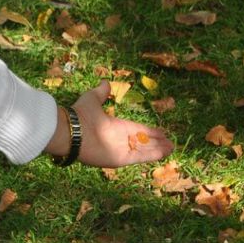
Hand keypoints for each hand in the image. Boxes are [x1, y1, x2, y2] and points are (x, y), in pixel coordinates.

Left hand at [46, 80, 173, 167]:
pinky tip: (164, 153)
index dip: (150, 131)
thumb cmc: (81, 115)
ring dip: (158, 150)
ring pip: (144, 150)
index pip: (138, 130)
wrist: (71, 130)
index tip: (162, 131)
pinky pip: (139, 157)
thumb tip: (105, 83)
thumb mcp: (92, 99)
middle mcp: (120, 139)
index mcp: (117, 126)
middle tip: (171, 143)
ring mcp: (120, 150)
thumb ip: (101, 93)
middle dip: (157, 143)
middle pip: (143, 142)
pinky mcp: (120, 159)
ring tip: (172, 148)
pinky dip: (152, 155)